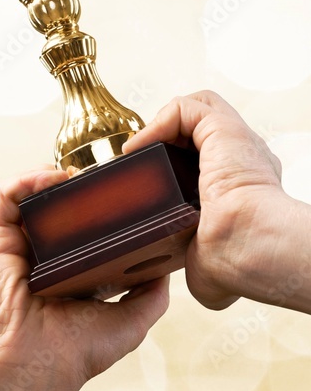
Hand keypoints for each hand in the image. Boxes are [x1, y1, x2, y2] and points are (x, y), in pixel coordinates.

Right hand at [0, 168, 169, 390]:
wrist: (35, 367)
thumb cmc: (77, 353)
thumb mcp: (131, 322)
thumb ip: (151, 294)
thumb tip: (170, 263)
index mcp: (71, 268)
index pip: (80, 224)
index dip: (96, 202)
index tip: (118, 189)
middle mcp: (43, 252)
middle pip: (54, 203)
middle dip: (73, 182)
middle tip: (96, 175)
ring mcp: (19, 244)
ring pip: (27, 194)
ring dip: (47, 175)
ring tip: (72, 174)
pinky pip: (3, 199)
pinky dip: (23, 181)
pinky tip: (50, 179)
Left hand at [124, 90, 310, 312]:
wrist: (250, 249)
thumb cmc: (240, 263)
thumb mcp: (211, 265)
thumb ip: (201, 263)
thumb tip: (205, 283)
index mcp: (242, 187)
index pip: (208, 160)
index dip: (175, 163)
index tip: (149, 180)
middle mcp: (243, 159)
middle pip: (200, 130)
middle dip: (164, 137)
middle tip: (139, 159)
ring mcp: (235, 142)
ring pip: (198, 108)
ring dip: (161, 123)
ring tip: (139, 149)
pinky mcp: (224, 129)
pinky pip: (187, 107)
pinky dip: (159, 120)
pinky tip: (141, 146)